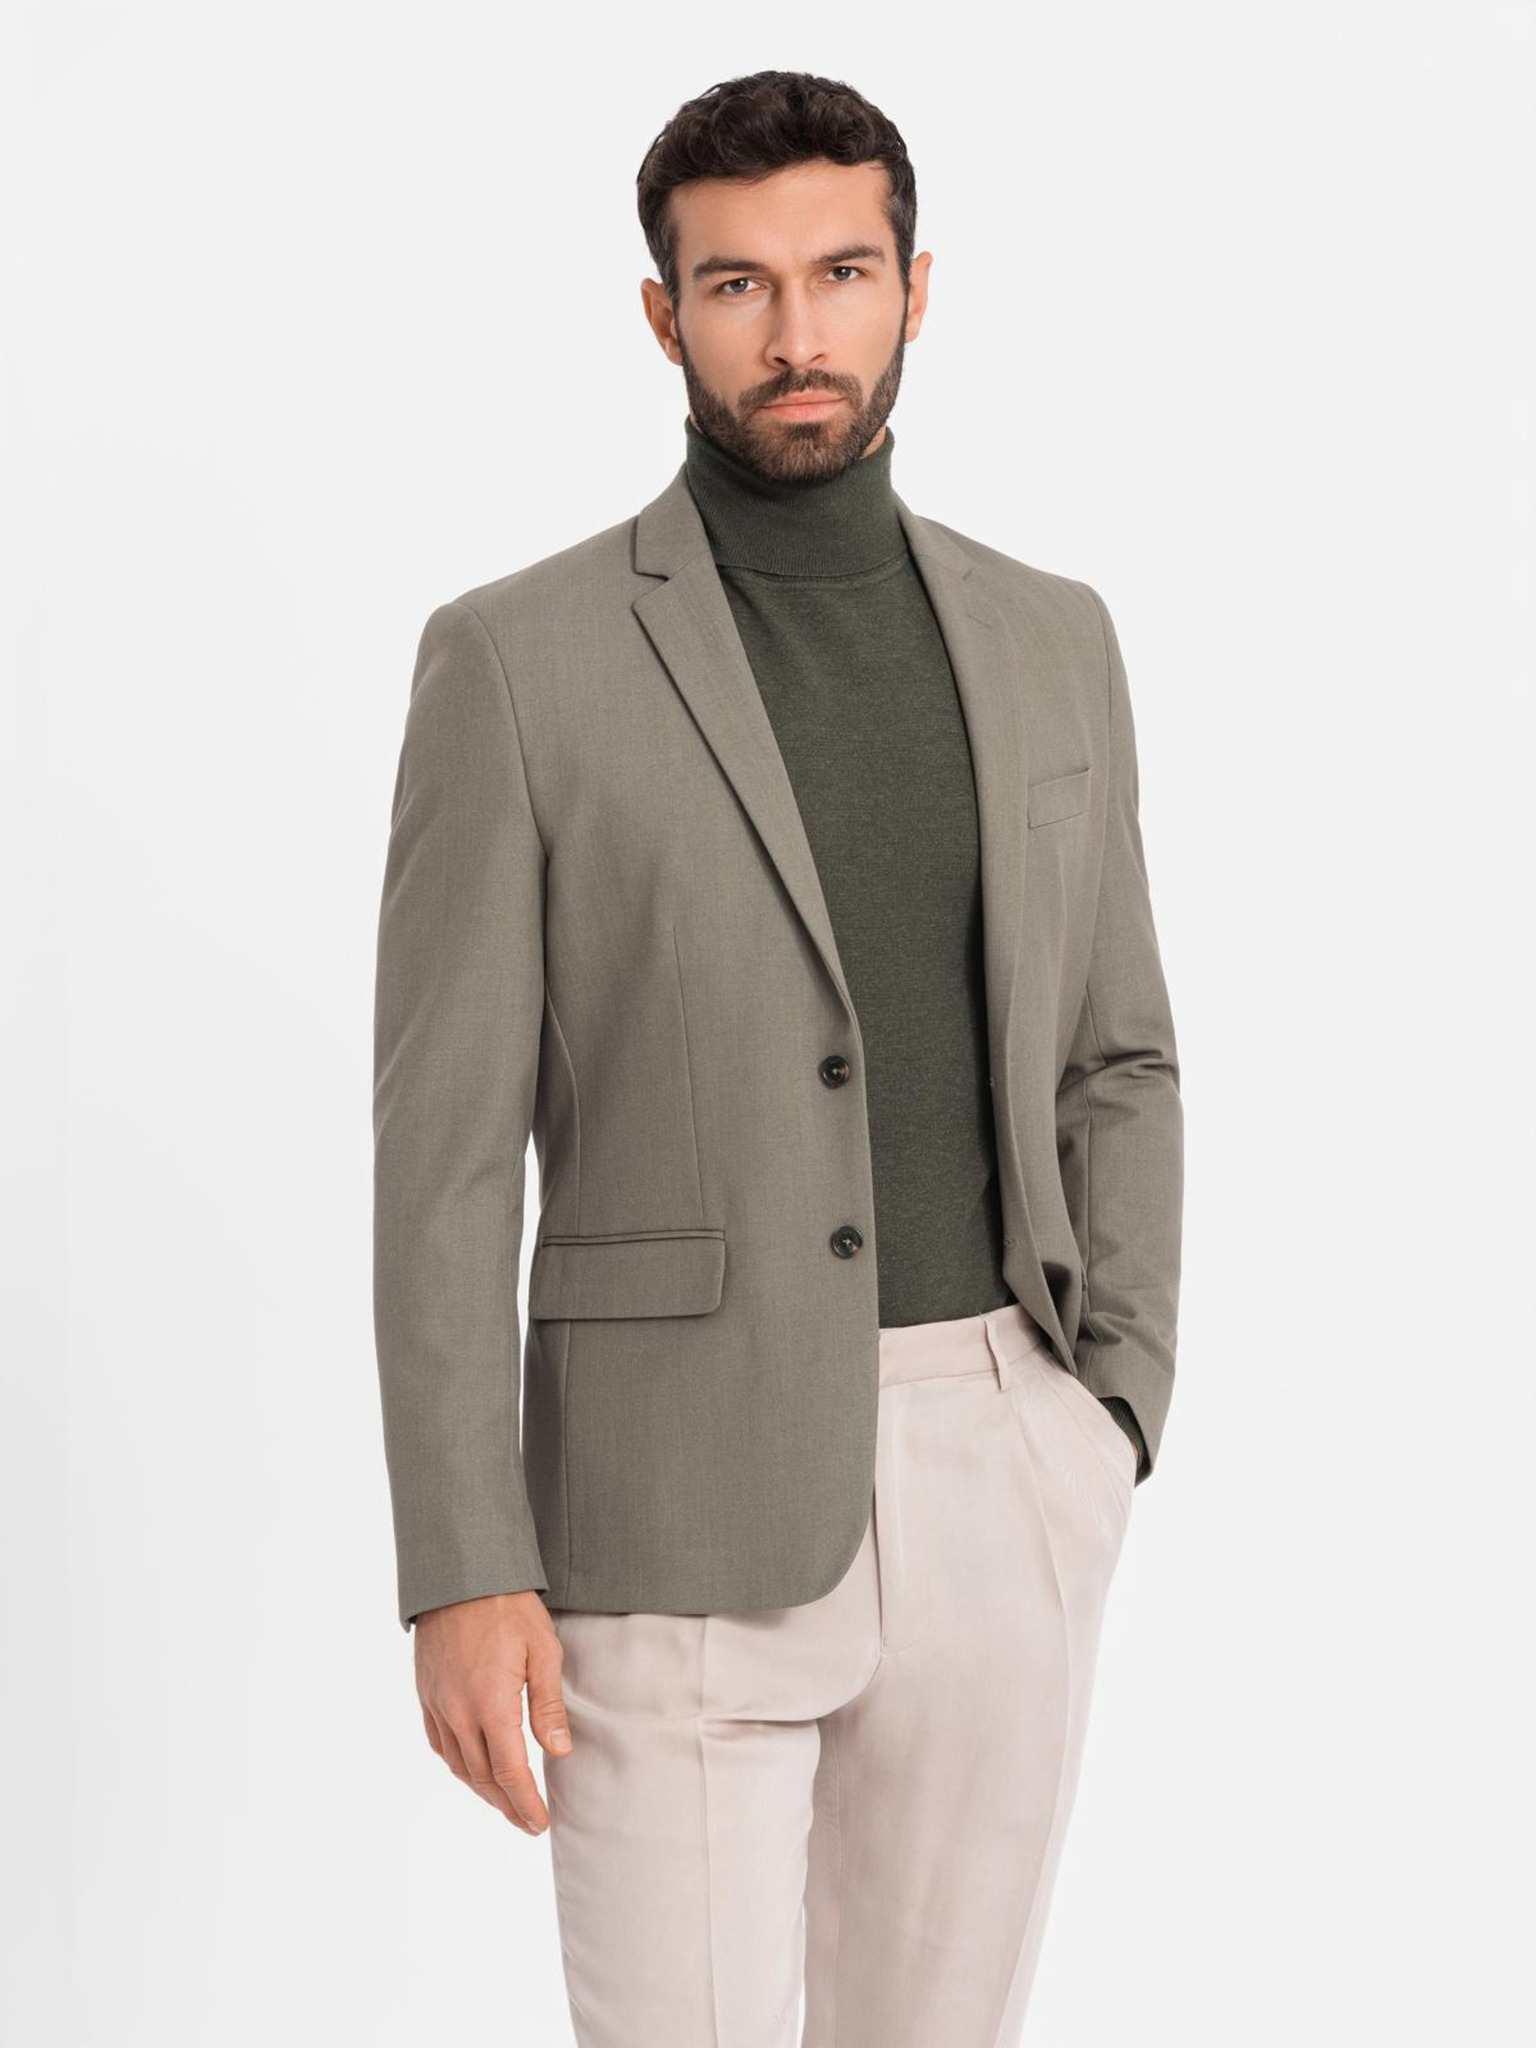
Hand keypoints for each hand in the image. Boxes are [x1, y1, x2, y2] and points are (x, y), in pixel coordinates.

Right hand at [413, 1589, 571, 1834]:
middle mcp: (458, 1711)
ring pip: (458, 1765)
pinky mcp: (426, 1693)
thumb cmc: (509, 1607)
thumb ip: (548, 1705)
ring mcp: (437, 1703)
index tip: (540, 1823)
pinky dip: (458, 1765)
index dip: (525, 1803)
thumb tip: (558, 1752)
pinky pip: (439, 1743)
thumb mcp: (543, 1650)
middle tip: (527, 1822)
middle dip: (507, 1805)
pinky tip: (472, 1768)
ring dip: (482, 1790)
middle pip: (482, 1776)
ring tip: (505, 1802)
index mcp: (491, 1703)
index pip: (509, 1772)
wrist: (461, 1574)